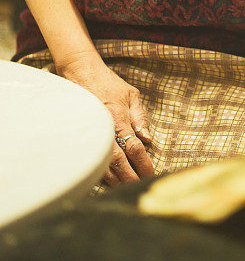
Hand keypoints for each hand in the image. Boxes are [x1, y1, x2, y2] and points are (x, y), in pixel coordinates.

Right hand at [57, 52, 153, 185]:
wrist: (80, 71)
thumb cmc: (108, 82)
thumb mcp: (131, 94)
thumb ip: (140, 117)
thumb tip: (148, 139)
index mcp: (118, 116)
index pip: (133, 146)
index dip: (142, 163)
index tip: (150, 174)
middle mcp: (103, 126)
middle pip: (118, 160)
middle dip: (129, 177)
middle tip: (138, 187)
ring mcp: (90, 130)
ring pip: (101, 162)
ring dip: (114, 179)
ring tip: (124, 189)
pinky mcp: (79, 133)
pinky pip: (89, 157)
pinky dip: (98, 171)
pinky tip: (105, 180)